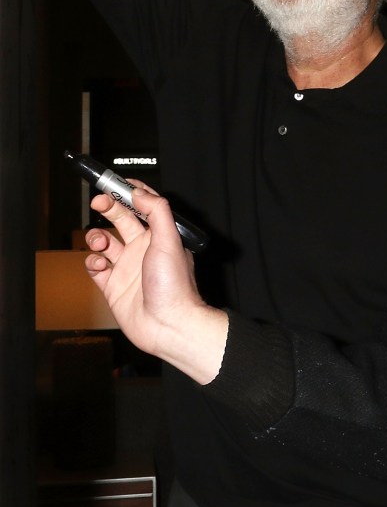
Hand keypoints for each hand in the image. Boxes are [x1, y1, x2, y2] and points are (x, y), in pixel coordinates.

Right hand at [86, 184, 227, 383]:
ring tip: (100, 241)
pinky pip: (95, 268)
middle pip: (121, 220)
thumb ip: (156, 212)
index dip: (129, 193)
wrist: (168, 325)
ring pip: (104, 243)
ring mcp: (127, 267)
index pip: (143, 207)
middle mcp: (143, 249)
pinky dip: (92, 263)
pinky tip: (99, 265)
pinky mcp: (113, 286)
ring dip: (96, 237)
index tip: (115, 182)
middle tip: (98, 201)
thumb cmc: (174, 285)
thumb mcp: (168, 240)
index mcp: (159, 236)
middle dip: (108, 208)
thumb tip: (139, 192)